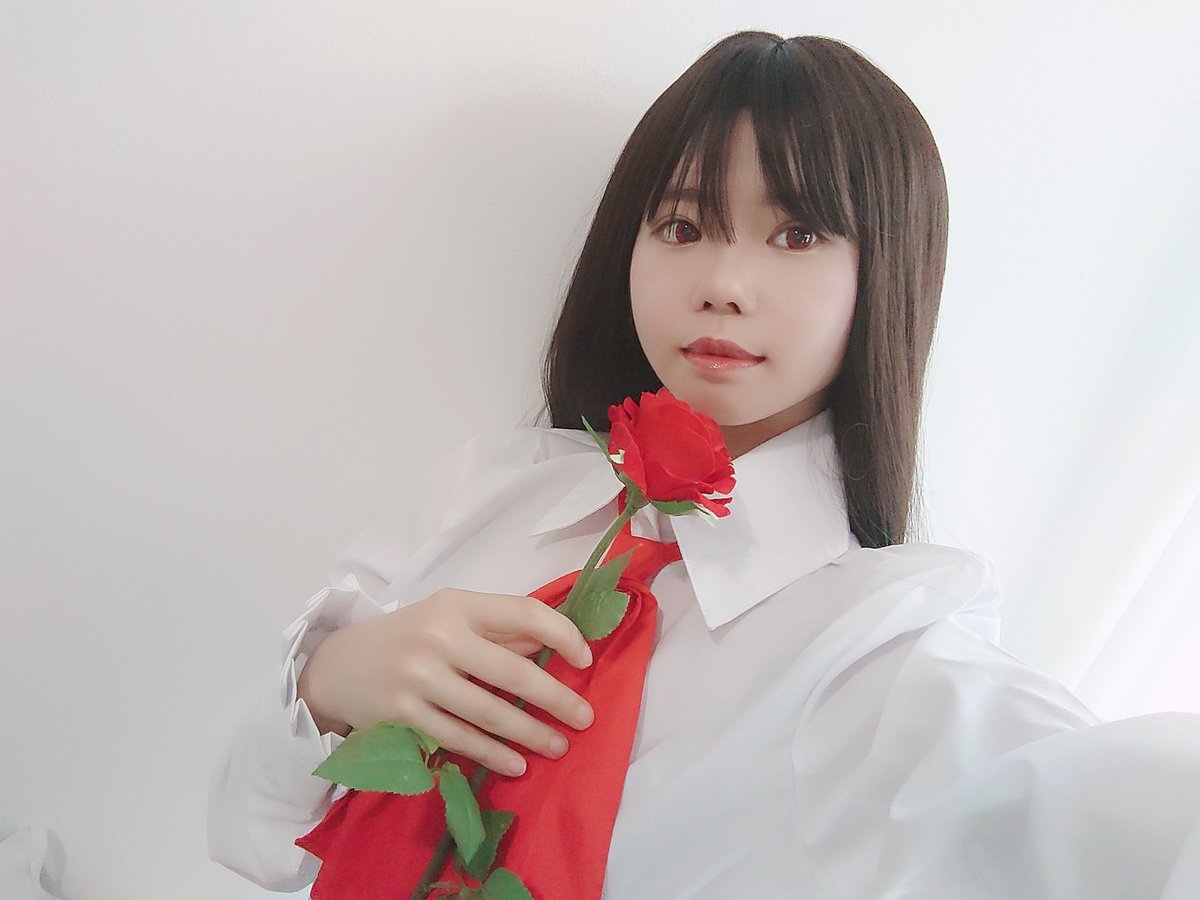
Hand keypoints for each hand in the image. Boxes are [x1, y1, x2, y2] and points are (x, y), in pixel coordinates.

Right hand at [297, 587, 595, 776]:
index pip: (524, 612)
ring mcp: (418, 677)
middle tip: (585, 718)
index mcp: (458, 604)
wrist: (338, 664)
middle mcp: (439, 636)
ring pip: (488, 712)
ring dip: (530, 733)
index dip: (563, 634)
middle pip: (512, 671)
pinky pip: (458, 739)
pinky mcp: (402, 714)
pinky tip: (516, 764)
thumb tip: (554, 649)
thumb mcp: (451, 618)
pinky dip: (492, 754)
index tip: (586, 659)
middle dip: (555, 698)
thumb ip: (499, 631)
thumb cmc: (410, 636)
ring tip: (557, 746)